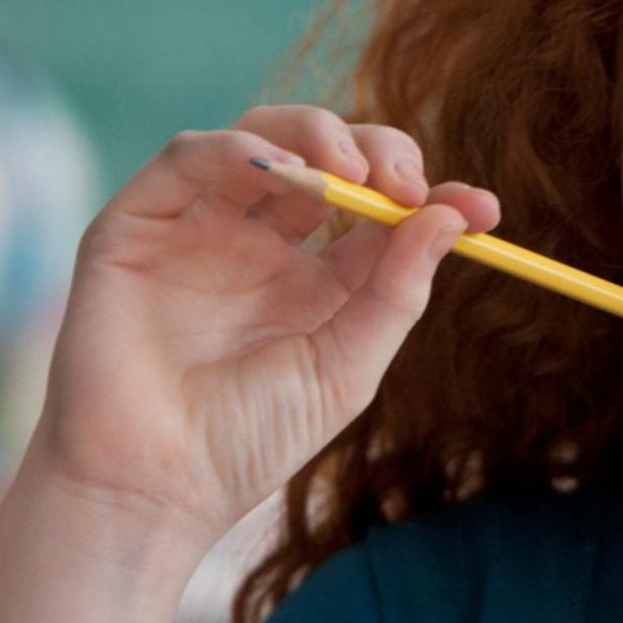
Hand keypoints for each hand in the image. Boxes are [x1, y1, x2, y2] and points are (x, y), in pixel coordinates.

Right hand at [27, 103, 500, 545]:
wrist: (152, 486)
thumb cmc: (247, 441)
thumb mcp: (346, 368)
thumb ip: (396, 291)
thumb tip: (455, 215)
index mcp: (313, 278)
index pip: (379, 210)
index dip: (432, 196)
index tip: (485, 209)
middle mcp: (258, 241)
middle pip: (326, 157)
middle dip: (376, 153)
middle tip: (405, 185)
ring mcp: (198, 227)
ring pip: (261, 137)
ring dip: (313, 136)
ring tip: (349, 173)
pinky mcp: (138, 223)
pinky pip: (188, 158)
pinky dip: (235, 149)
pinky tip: (280, 171)